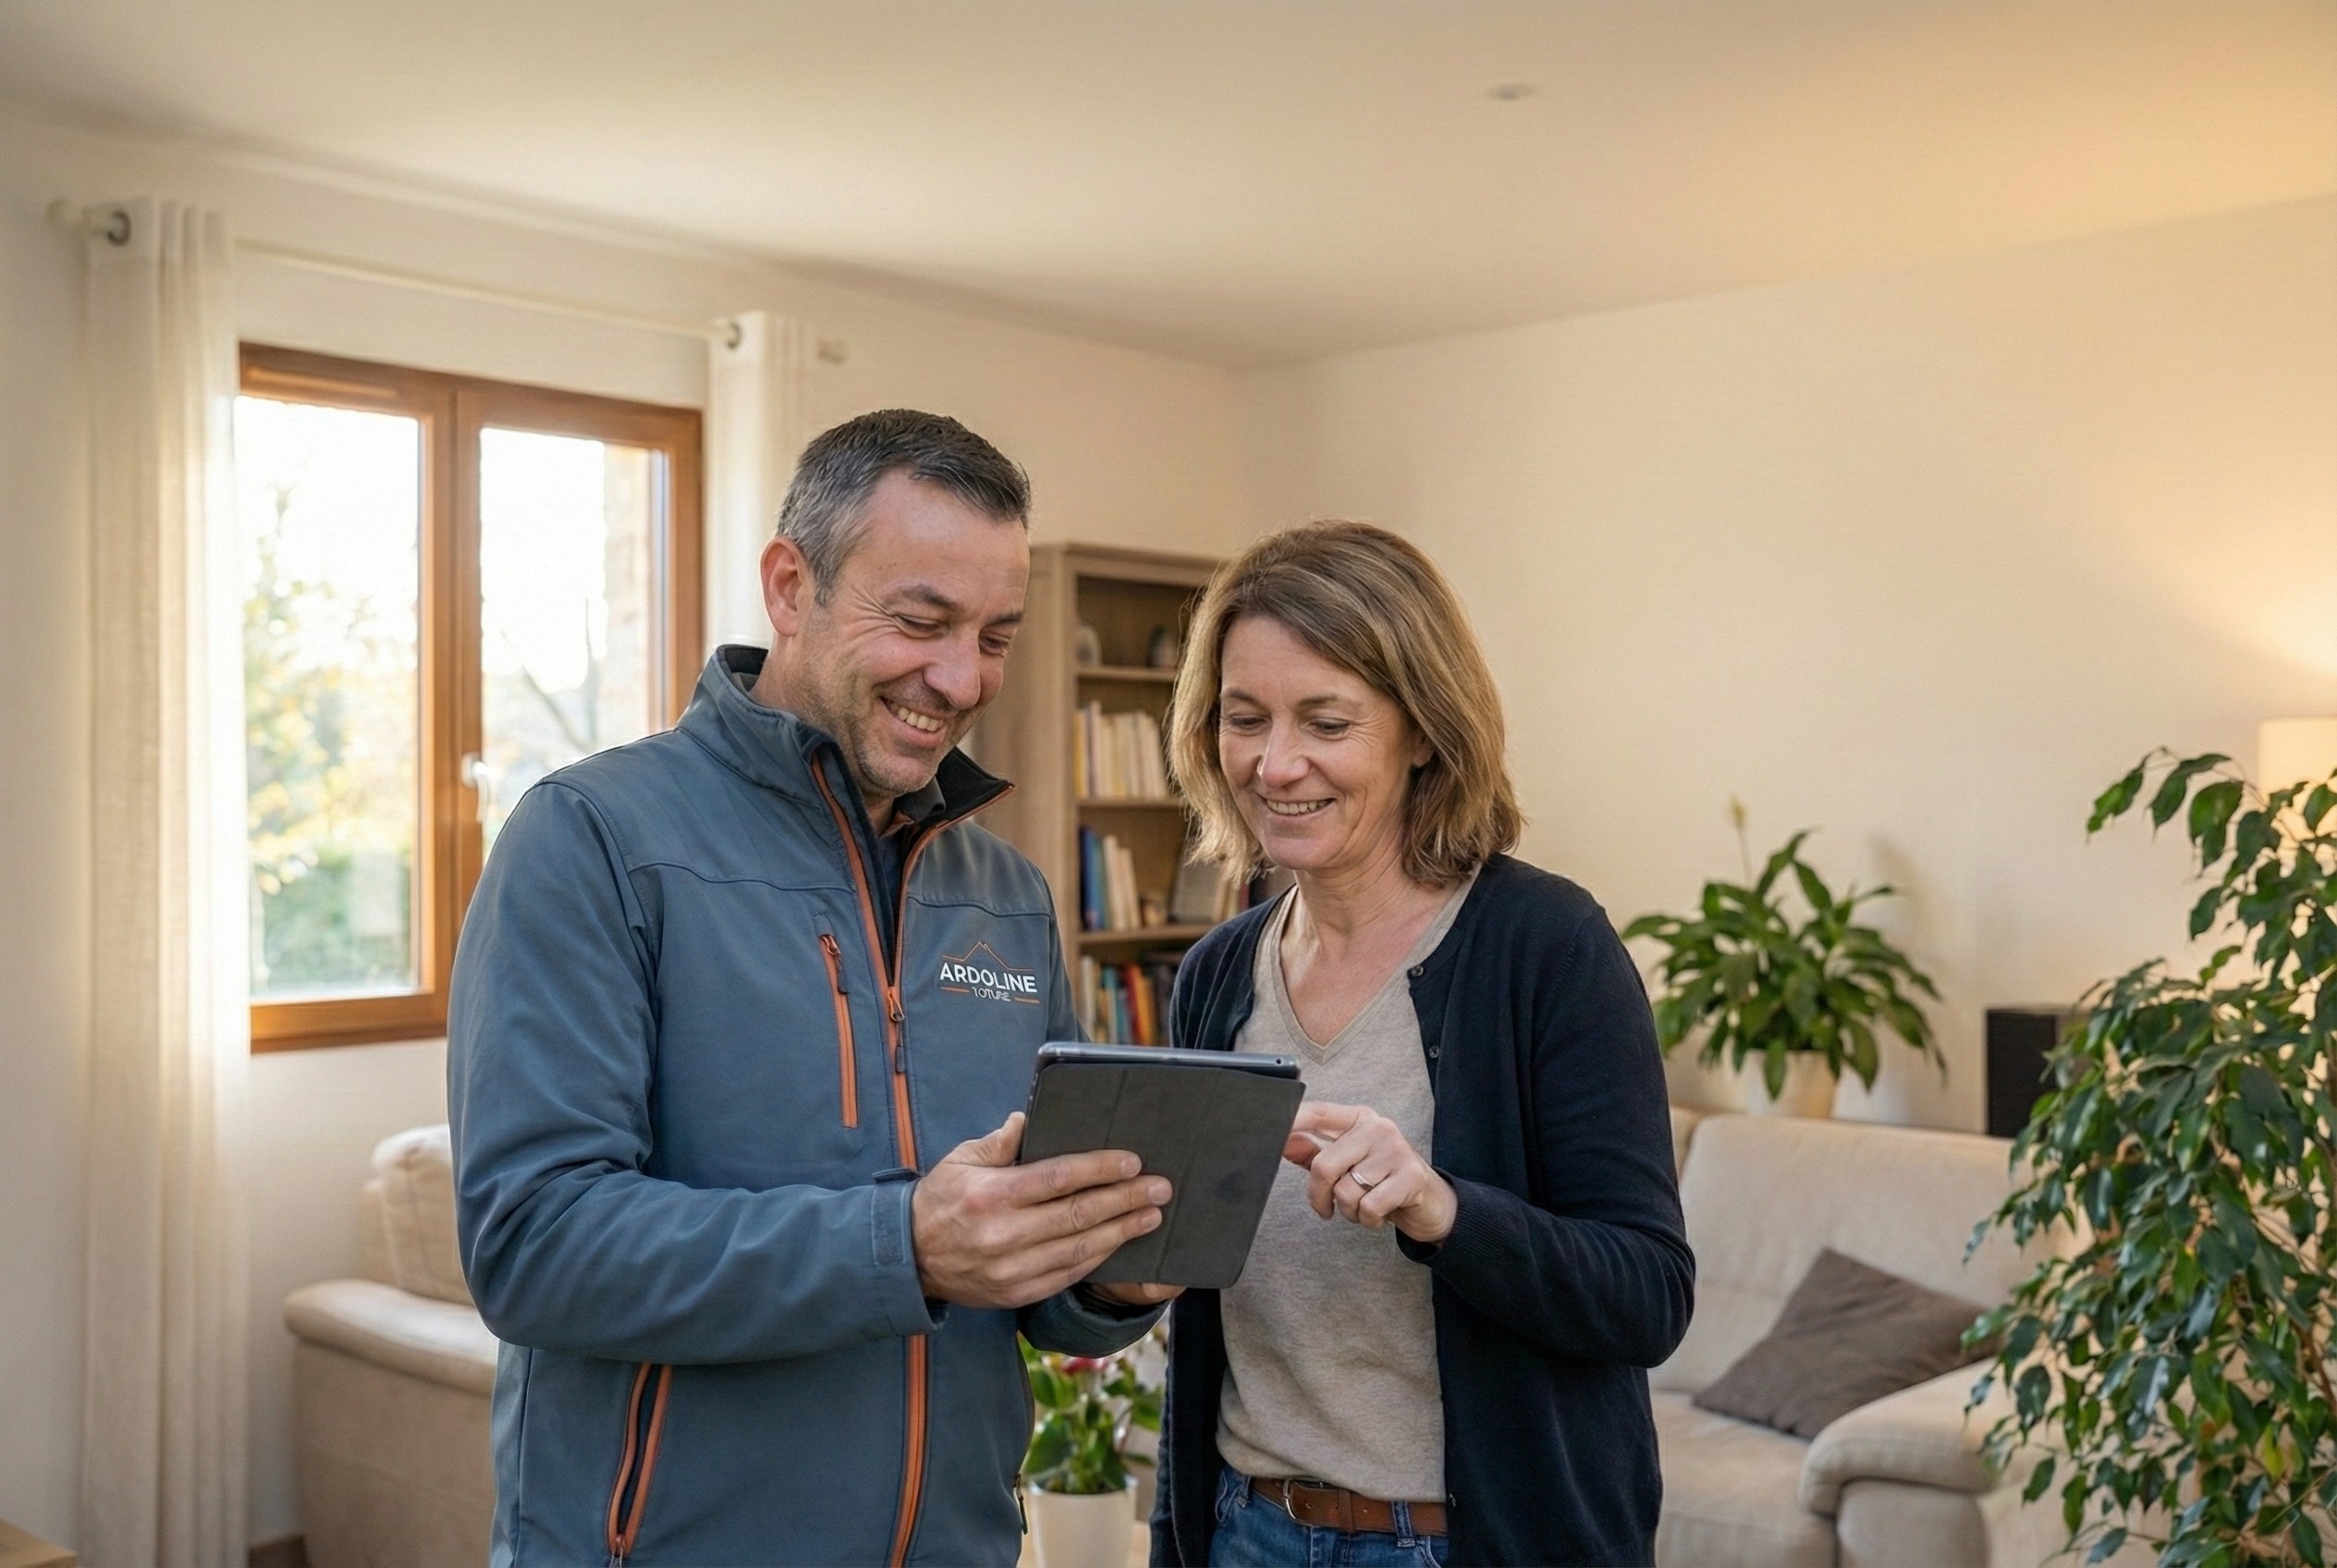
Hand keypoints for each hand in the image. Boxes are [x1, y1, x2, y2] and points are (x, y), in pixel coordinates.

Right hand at [912, 1113, 1173, 1308]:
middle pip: (1077, 1215)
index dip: (1098, 1170)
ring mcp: (1012, 1269)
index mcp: (991, 1195)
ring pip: (1079, 1250)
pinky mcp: (1017, 1293)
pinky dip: (1098, 1259)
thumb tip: (1032, 1118)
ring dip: (1121, 1232)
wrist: (909, 1259)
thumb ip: (1000, 1141)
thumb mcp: (961, 1159)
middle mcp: (1003, 1235)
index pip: (1056, 1179)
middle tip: (1159, 1188)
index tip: (1132, 1162)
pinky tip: (1120, 1244)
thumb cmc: (939, 1200)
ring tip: (1152, 1216)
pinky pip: (1068, 1276)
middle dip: (1125, 1200)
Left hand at [1283, 1101, 1456, 1244]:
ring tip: (1364, 1207)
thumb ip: (1315, 1153)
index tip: (1271, 1131)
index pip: (1320, 1114)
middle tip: (1327, 1208)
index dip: (1293, 1120)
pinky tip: (1379, 1215)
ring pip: (1345, 1191)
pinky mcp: (1410, 1176)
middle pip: (1324, 1164)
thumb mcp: (1348, 1165)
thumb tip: (1283, 1142)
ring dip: (1349, 1211)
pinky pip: (1368, 1207)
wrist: (1431, 1203)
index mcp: (1360, 1119)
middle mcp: (1378, 1128)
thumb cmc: (1383, 1182)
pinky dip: (1367, 1220)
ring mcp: (1396, 1150)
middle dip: (1319, 1196)